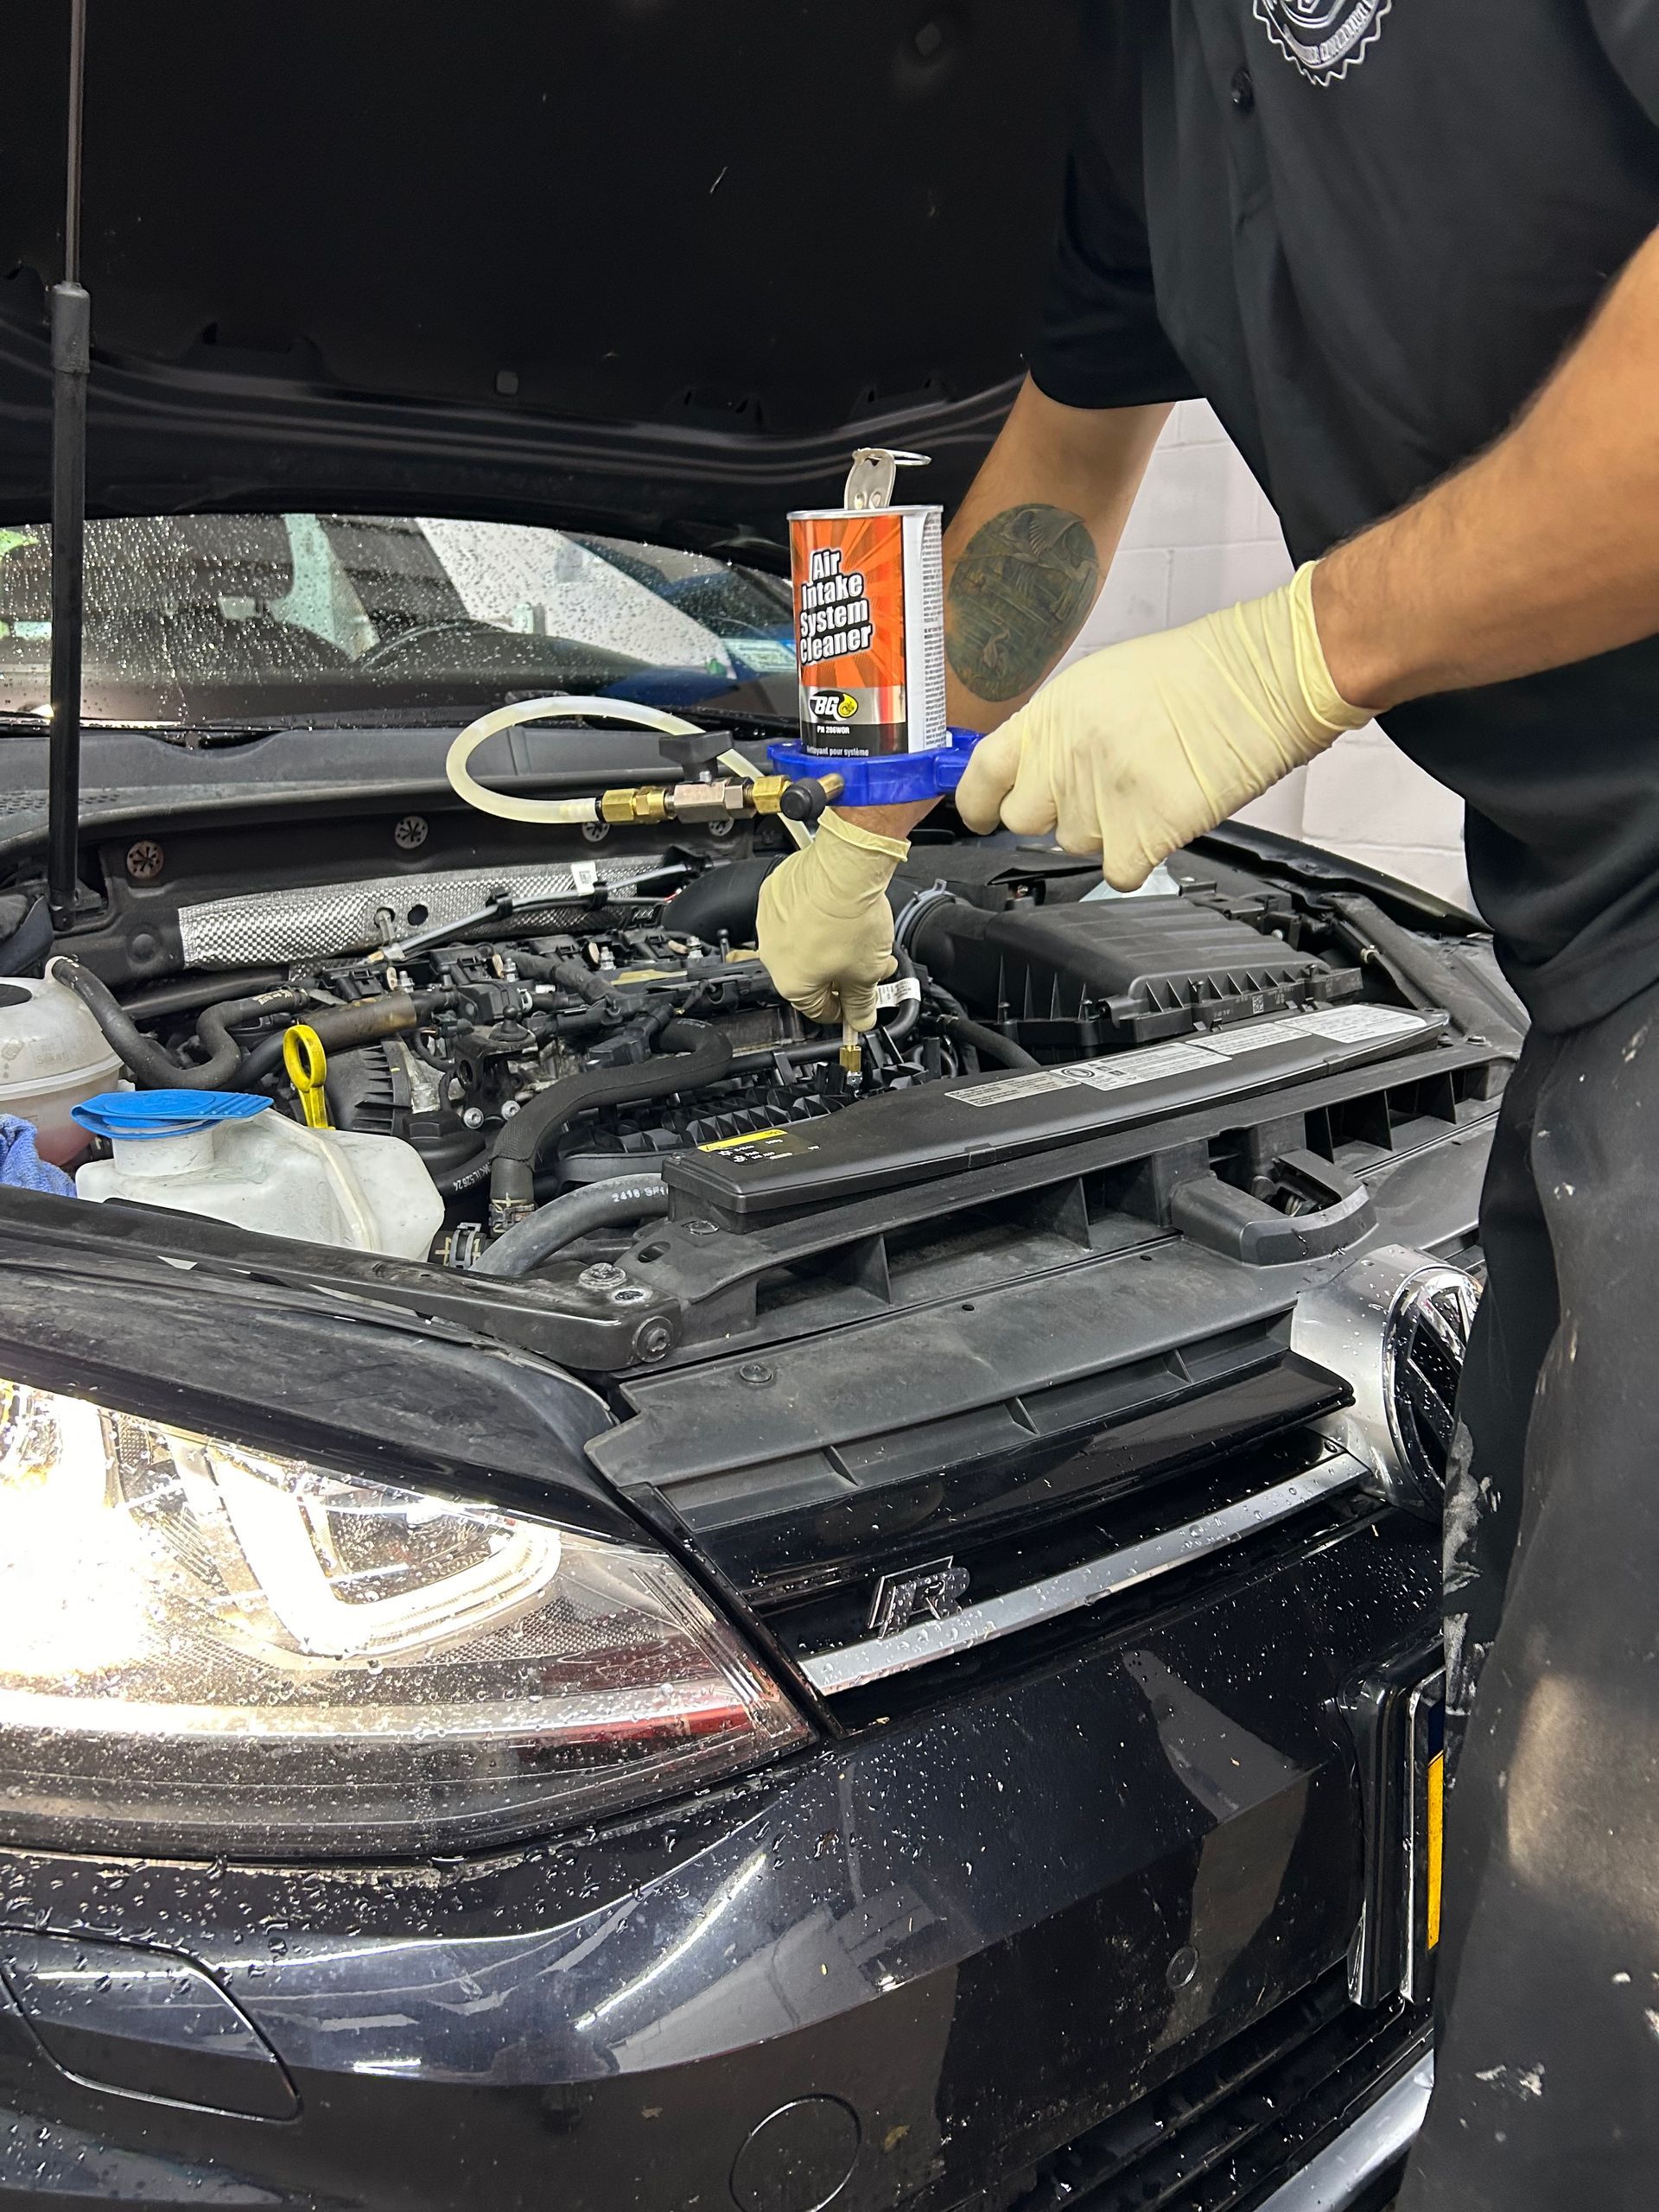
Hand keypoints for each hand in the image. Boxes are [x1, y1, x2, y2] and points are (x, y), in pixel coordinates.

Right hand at [756, 808, 908, 1030]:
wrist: (843, 867)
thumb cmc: (850, 917)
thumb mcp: (867, 972)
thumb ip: (862, 1002)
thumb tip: (861, 1018)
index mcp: (792, 983)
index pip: (819, 1010)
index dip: (844, 1009)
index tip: (857, 1003)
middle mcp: (772, 956)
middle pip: (811, 977)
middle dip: (844, 974)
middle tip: (869, 965)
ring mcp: (769, 923)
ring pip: (802, 946)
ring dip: (830, 947)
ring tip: (858, 935)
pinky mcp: (773, 895)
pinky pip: (795, 917)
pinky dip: (816, 919)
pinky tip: (838, 913)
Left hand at [955, 564, 1372, 886]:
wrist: (1259, 681)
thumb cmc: (1196, 673)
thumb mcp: (1099, 683)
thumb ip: (1056, 729)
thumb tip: (1032, 766)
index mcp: (1049, 716)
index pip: (981, 774)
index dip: (975, 801)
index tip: (979, 814)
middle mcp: (1064, 761)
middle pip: (1023, 822)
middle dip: (1051, 813)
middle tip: (1095, 789)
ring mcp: (1099, 802)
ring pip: (1076, 845)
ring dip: (1105, 829)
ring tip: (1146, 787)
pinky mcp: (1139, 837)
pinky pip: (1118, 872)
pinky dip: (1140, 857)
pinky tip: (1164, 816)